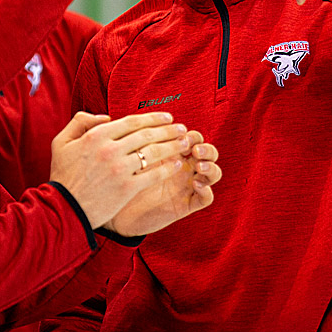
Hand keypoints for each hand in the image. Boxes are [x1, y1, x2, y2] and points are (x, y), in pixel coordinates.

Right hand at [49, 111, 193, 228]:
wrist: (63, 210)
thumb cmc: (62, 176)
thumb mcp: (61, 142)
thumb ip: (81, 122)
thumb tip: (106, 117)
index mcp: (96, 136)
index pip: (132, 122)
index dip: (153, 118)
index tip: (168, 118)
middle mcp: (109, 149)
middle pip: (147, 135)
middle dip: (169, 130)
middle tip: (183, 129)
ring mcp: (119, 169)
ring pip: (153, 152)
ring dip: (172, 146)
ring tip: (185, 144)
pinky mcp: (126, 188)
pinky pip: (152, 174)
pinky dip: (167, 168)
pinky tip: (176, 164)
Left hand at [104, 132, 220, 236]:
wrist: (117, 211)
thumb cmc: (121, 181)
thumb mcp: (128, 158)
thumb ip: (132, 141)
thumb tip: (121, 120)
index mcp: (173, 154)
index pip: (193, 138)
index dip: (192, 135)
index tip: (180, 134)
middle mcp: (184, 168)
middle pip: (209, 152)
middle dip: (206, 148)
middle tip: (194, 150)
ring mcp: (188, 186)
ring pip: (214, 173)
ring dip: (211, 167)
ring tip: (199, 166)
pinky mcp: (187, 204)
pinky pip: (207, 198)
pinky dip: (207, 190)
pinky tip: (196, 184)